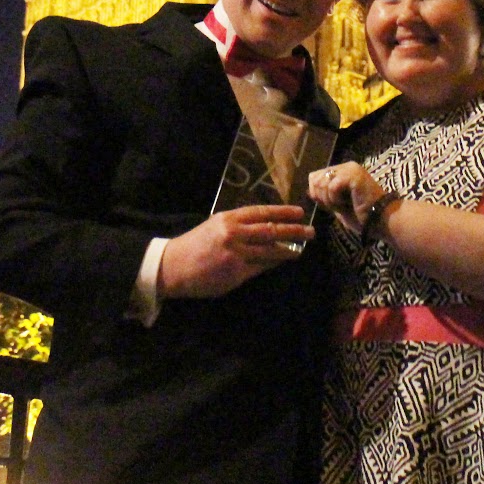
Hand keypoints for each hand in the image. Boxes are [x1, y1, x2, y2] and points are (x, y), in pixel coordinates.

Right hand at [157, 205, 312, 298]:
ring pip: (270, 250)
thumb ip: (238, 226)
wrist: (173, 266)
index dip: (282, 211)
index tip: (299, 211)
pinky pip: (260, 267)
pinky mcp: (236, 272)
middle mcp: (234, 232)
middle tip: (310, 230)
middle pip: (271, 230)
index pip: (262, 212)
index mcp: (228, 218)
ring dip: (288, 250)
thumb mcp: (215, 227)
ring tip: (301, 249)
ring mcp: (236, 253)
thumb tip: (264, 228)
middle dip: (293, 230)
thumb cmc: (195, 245)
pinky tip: (282, 262)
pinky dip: (273, 263)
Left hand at [308, 162, 386, 236]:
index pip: (315, 176)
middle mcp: (345, 167)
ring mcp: (350, 169)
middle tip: (337, 206)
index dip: (316, 193)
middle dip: (322, 197)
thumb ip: (325, 197)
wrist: (381, 220)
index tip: (330, 205)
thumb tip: (310, 191)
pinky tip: (347, 203)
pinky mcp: (354, 175)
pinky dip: (335, 199)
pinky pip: (332, 186)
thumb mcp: (337, 206)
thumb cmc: (362, 216)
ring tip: (343, 205)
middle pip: (316, 179)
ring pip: (322, 182)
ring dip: (329, 200)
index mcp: (342, 172)